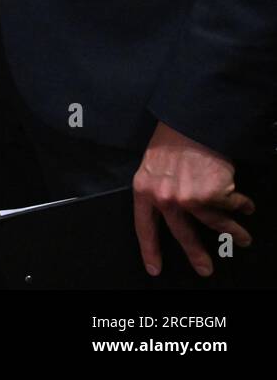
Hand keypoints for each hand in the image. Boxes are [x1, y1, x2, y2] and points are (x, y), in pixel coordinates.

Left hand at [132, 121, 254, 276]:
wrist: (190, 121)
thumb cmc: (169, 140)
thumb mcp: (151, 166)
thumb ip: (157, 189)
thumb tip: (168, 213)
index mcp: (144, 190)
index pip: (144, 226)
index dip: (150, 248)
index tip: (154, 268)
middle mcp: (167, 199)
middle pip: (182, 234)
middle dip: (195, 254)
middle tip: (204, 269)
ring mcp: (192, 198)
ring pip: (215, 224)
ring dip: (233, 233)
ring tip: (243, 240)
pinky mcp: (216, 194)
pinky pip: (232, 206)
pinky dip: (242, 206)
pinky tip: (246, 206)